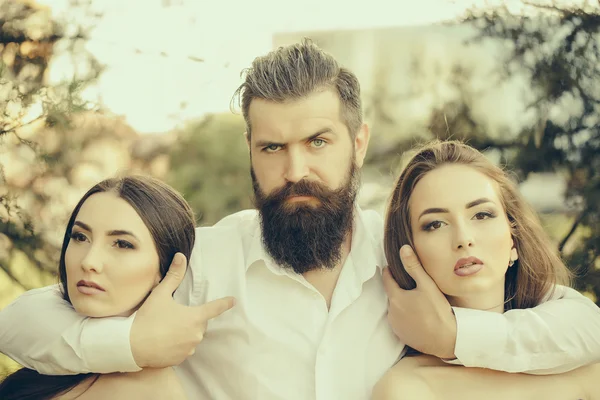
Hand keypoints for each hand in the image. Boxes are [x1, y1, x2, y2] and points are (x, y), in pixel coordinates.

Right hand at [131, 253, 235, 367]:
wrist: (132, 347)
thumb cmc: (148, 318)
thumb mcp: (160, 294)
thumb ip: (173, 276)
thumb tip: (181, 256)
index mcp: (195, 317)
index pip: (215, 308)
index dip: (225, 304)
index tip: (233, 301)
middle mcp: (196, 334)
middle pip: (199, 323)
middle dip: (191, 318)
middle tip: (172, 316)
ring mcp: (189, 348)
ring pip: (191, 337)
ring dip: (184, 332)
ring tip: (165, 329)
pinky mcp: (180, 359)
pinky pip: (183, 349)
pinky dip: (177, 345)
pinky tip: (163, 341)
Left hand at [382, 245, 456, 358]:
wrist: (445, 340)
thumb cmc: (437, 311)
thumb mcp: (427, 285)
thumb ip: (413, 266)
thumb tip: (403, 248)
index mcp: (395, 297)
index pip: (386, 279)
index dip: (389, 272)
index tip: (391, 267)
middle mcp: (391, 312)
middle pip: (391, 294)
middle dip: (398, 289)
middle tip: (411, 286)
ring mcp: (395, 325)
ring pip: (395, 309)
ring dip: (402, 304)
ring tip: (416, 302)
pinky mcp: (400, 335)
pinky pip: (399, 321)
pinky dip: (405, 317)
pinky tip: (417, 316)